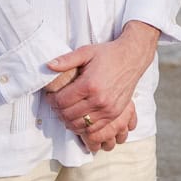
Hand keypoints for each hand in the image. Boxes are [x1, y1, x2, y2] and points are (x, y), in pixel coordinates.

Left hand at [43, 23, 158, 146]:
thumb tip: (48, 66)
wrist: (132, 58)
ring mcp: (108, 109)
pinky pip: (94, 129)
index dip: (51, 101)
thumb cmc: (108, 54)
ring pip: (80, 125)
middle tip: (56, 105)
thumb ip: (66, 60)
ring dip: (69, 122)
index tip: (50, 97)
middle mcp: (99, 100)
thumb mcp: (86, 52)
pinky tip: (79, 119)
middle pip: (69, 116)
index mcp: (89, 85)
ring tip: (65, 113)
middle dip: (58, 112)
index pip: (62, 101)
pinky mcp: (114, 114)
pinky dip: (83, 127)